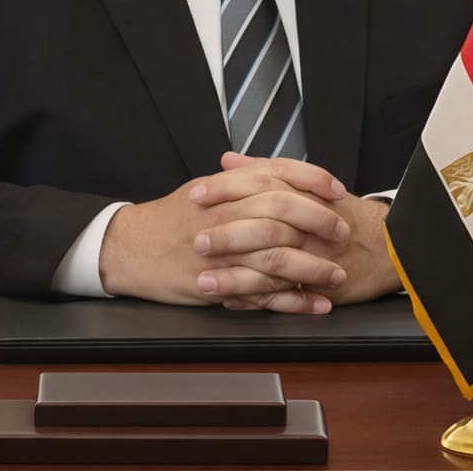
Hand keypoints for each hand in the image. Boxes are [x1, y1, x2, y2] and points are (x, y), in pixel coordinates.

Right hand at [98, 156, 349, 310]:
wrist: (130, 248)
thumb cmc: (171, 218)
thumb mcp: (205, 188)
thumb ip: (241, 177)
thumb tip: (276, 168)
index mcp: (224, 187)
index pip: (276, 173)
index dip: (311, 179)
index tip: (337, 189)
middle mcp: (224, 214)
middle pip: (281, 211)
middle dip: (318, 221)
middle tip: (342, 231)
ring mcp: (221, 251)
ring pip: (275, 256)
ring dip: (312, 267)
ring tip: (336, 275)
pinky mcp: (217, 284)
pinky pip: (261, 295)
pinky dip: (292, 302)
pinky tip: (313, 305)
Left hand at [193, 152, 401, 308]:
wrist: (390, 244)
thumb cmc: (343, 213)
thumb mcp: (306, 185)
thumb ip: (264, 170)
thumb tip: (229, 161)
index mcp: (302, 192)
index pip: (260, 182)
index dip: (226, 189)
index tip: (196, 194)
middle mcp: (309, 221)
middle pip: (264, 222)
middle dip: (228, 233)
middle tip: (196, 240)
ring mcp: (316, 253)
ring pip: (272, 263)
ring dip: (235, 274)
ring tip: (204, 281)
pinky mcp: (322, 283)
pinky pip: (286, 293)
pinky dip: (257, 299)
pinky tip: (231, 301)